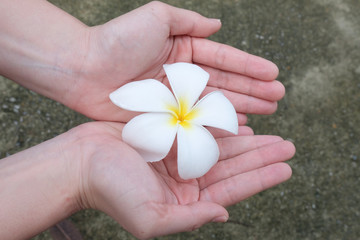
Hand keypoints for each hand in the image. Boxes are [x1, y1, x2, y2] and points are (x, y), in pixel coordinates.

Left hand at [66, 1, 283, 122]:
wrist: (84, 68)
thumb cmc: (118, 39)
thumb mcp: (157, 17)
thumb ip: (189, 21)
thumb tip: (218, 25)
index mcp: (183, 50)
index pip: (224, 59)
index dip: (250, 67)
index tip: (274, 74)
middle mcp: (182, 75)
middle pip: (225, 84)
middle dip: (253, 90)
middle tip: (277, 99)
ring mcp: (175, 98)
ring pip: (214, 104)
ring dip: (240, 107)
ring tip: (266, 113)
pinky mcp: (164, 116)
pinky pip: (196, 122)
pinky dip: (216, 125)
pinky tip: (235, 128)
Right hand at [73, 122, 293, 238]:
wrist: (81, 162)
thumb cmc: (111, 191)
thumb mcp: (150, 218)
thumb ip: (188, 220)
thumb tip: (224, 215)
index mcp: (185, 203)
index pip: (231, 191)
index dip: (260, 179)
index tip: (285, 168)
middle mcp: (185, 181)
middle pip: (232, 168)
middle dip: (261, 157)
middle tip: (288, 146)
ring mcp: (178, 158)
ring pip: (222, 149)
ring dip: (248, 142)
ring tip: (273, 136)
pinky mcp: (169, 138)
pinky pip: (202, 130)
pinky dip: (222, 127)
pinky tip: (241, 124)